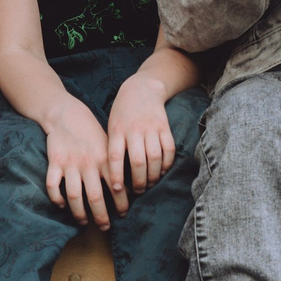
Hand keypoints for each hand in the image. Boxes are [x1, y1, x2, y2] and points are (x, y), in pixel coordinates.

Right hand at [43, 99, 115, 229]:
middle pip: (95, 197)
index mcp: (104, 159)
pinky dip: (57, 198)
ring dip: (79, 212)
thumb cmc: (91, 132)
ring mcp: (70, 164)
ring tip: (84, 221)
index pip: (116, 187)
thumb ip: (115, 164)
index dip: (121, 203)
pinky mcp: (54, 163)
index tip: (123, 214)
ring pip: (74, 196)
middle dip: (101, 216)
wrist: (66, 114)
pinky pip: (53, 185)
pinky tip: (62, 205)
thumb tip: (127, 187)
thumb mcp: (108, 144)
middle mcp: (88, 164)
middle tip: (105, 227)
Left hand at [105, 74, 176, 200]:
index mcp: (117, 130)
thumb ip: (113, 148)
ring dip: (153, 175)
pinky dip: (166, 164)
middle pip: (138, 161)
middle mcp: (134, 130)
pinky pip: (168, 149)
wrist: (141, 89)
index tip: (117, 190)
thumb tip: (113, 177)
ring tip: (150, 184)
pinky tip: (161, 172)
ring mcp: (151, 128)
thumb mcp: (111, 127)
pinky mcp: (165, 127)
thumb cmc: (122, 114)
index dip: (116, 175)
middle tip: (138, 192)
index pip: (114, 156)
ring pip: (155, 157)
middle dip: (139, 181)